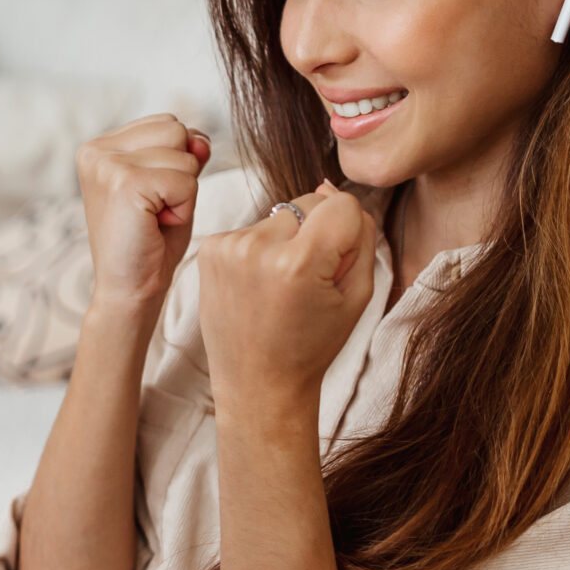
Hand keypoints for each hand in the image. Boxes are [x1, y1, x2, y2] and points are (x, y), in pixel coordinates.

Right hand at [74, 115, 211, 315]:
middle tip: (154, 210)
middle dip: (180, 173)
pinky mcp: (124, 183)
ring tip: (154, 219)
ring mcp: (106, 165)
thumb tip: (200, 140)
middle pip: (177, 130)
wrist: (129, 292)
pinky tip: (156, 226)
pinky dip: (183, 207)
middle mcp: (96, 150)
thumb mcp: (171, 187)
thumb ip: (185, 154)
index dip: (175, 164)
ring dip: (183, 193)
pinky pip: (186, 180)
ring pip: (185, 155)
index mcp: (101, 146)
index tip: (150, 199)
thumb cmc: (149, 243)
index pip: (168, 124)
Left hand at [194, 182, 376, 412]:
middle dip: (317, 232)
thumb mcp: (358, 294)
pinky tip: (257, 285)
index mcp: (298, 263)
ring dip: (286, 241)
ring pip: (280, 215)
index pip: (342, 204)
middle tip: (307, 281)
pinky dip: (260, 249)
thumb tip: (329, 186)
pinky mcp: (210, 249)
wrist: (258, 383)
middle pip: (309, 202)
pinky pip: (251, 228)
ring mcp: (229, 247)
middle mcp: (258, 249)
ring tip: (280, 286)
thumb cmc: (311, 345)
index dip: (349, 234)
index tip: (336, 266)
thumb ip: (360, 234)